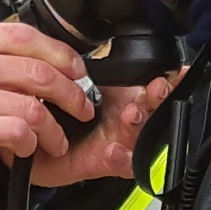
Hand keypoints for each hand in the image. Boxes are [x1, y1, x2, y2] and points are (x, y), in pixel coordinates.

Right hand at [0, 22, 94, 171]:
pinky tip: (28, 150)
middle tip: (82, 105)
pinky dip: (30, 142)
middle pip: (36, 68)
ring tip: (58, 140)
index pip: (21, 34)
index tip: (74, 66)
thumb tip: (4, 57)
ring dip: (55, 127)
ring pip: (32, 103)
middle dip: (70, 90)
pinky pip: (15, 130)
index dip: (58, 51)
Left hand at [20, 73, 178, 185]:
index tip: (175, 70)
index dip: (167, 78)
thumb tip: (94, 44)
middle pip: (154, 108)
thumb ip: (88, 68)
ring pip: (143, 136)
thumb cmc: (56, 114)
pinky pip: (122, 165)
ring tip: (131, 115)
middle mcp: (125, 119)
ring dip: (140, 124)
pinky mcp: (105, 163)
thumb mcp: (72, 84)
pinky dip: (121, 158)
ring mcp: (119, 141)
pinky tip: (113, 150)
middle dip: (158, 97)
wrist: (35, 146)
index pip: (151, 86)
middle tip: (155, 88)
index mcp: (122, 97)